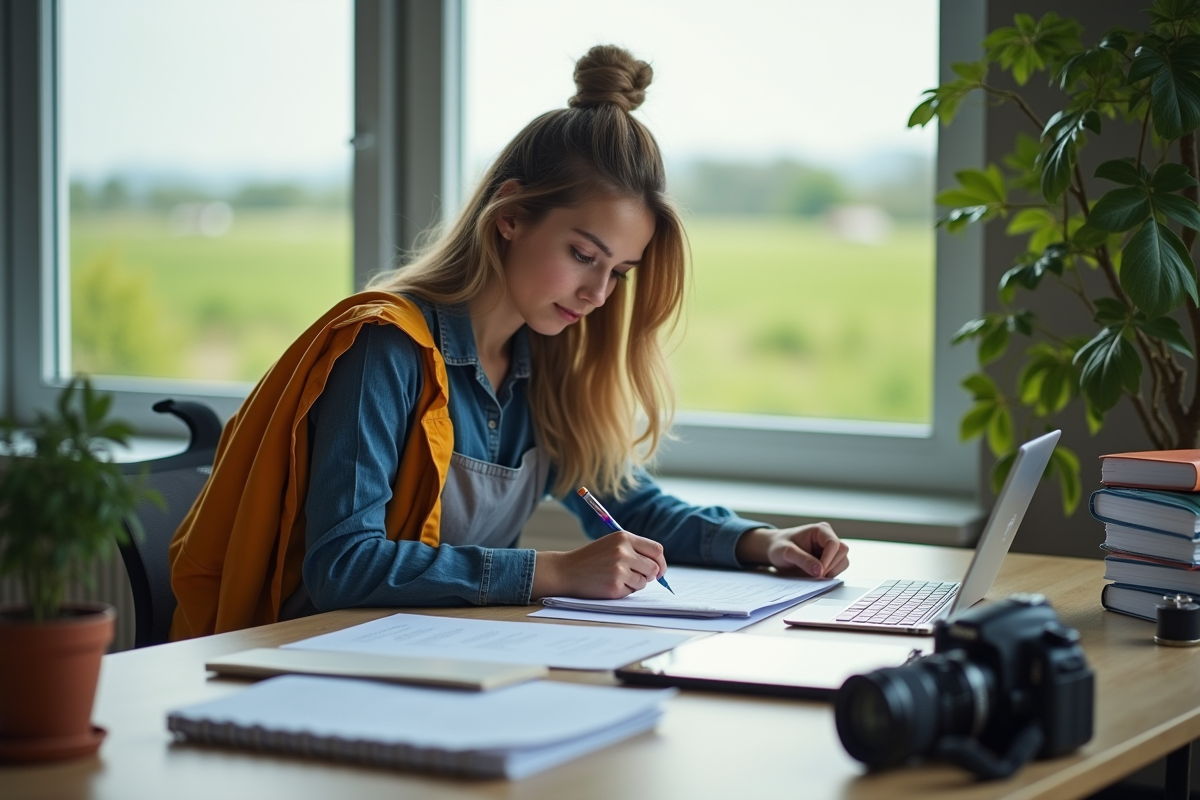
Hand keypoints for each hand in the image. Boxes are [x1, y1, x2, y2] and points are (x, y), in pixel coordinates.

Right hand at [531, 531, 667, 598]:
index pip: (656, 550)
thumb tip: (659, 568)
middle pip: (654, 568)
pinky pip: (631, 592)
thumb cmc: (591, 559)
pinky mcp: (615, 586)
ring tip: (616, 577)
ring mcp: (619, 570)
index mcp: (623, 538)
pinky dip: (624, 590)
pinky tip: (609, 584)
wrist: (566, 570)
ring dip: (635, 583)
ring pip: (644, 581)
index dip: (661, 562)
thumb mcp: (612, 544)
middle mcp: (623, 552)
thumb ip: (634, 550)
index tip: (659, 570)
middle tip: (637, 576)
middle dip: (650, 575)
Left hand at [734, 523, 848, 578]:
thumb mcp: (786, 552)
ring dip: (832, 571)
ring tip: (814, 575)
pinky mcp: (830, 559)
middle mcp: (828, 537)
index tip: (818, 572)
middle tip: (815, 576)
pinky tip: (816, 575)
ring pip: (843, 561)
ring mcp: (831, 549)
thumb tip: (819, 571)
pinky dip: (830, 574)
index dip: (828, 559)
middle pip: (842, 552)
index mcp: (820, 530)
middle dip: (831, 566)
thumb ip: (802, 560)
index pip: (833, 544)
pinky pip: (838, 568)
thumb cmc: (779, 546)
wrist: (774, 549)